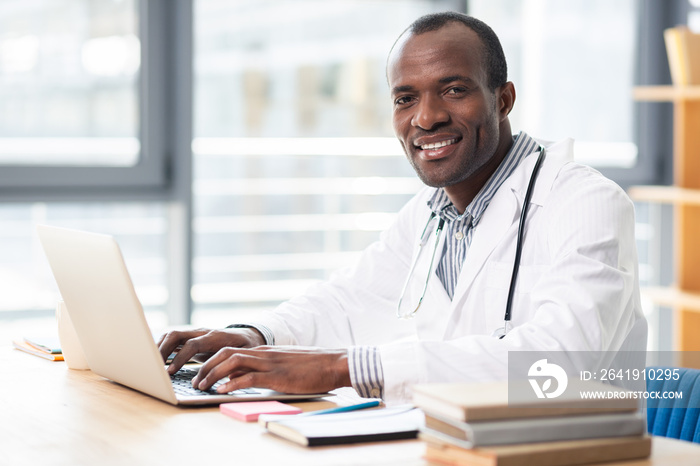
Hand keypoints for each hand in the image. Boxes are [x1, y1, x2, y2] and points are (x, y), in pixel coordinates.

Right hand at [157, 327, 264, 374]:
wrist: (248, 335)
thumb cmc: (247, 348)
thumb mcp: (245, 355)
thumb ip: (233, 364)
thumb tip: (225, 377)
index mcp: (216, 337)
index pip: (192, 344)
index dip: (180, 358)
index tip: (170, 373)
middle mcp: (203, 332)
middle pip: (177, 334)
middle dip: (162, 350)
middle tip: (154, 368)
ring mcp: (196, 333)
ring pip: (172, 334)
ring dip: (159, 347)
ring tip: (150, 365)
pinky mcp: (192, 338)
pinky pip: (173, 339)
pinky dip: (162, 347)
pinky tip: (156, 359)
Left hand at [191, 346, 351, 394]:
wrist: (334, 363)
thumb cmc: (312, 366)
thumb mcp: (283, 365)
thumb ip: (261, 369)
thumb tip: (239, 378)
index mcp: (264, 351)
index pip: (230, 350)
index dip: (211, 360)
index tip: (200, 372)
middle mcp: (263, 354)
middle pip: (225, 353)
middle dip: (206, 366)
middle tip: (195, 380)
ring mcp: (269, 363)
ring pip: (232, 362)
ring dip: (213, 374)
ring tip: (202, 386)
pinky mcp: (276, 376)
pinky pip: (248, 377)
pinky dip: (230, 384)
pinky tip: (221, 391)